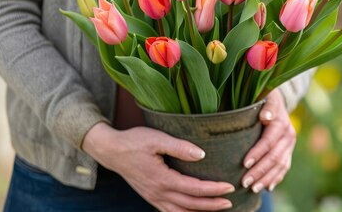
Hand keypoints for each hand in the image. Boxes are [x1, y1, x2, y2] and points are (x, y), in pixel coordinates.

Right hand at [83, 123, 234, 211]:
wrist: (111, 151)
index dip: (214, 189)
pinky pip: (170, 211)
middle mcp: (158, 193)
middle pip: (191, 205)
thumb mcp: (157, 138)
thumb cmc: (134, 141)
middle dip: (212, 205)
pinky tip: (194, 211)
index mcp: (162, 179)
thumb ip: (180, 147)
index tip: (229, 187)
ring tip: (217, 209)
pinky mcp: (151, 197)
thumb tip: (202, 155)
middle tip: (230, 201)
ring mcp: (153, 197)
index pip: (194, 189)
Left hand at [242, 89, 296, 192]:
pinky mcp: (289, 151)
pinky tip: (267, 187)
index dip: (257, 153)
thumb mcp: (266, 96)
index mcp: (281, 123)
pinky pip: (284, 167)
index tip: (244, 163)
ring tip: (253, 188)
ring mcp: (290, 145)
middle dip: (259, 171)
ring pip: (280, 165)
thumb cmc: (264, 98)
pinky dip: (276, 178)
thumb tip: (266, 116)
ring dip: (267, 178)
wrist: (276, 100)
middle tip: (244, 182)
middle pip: (274, 157)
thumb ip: (268, 105)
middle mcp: (289, 135)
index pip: (269, 141)